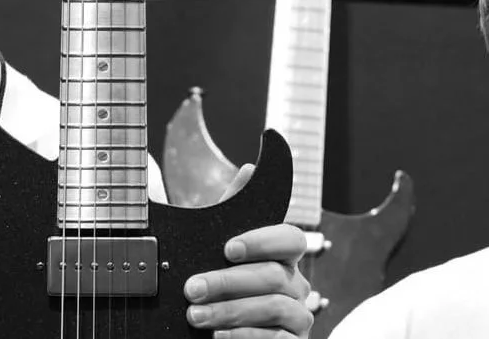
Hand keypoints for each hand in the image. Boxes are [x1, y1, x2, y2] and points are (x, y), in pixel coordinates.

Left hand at [183, 164, 312, 338]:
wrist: (213, 330)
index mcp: (282, 256)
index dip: (262, 241)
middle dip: (227, 282)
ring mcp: (299, 316)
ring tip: (195, 315)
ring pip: (273, 307)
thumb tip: (248, 168)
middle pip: (272, 276)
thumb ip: (232, 210)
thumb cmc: (218, 284)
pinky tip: (217, 337)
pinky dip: (244, 337)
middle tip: (191, 288)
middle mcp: (296, 284)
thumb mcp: (217, 244)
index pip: (291, 238)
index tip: (227, 248)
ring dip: (230, 311)